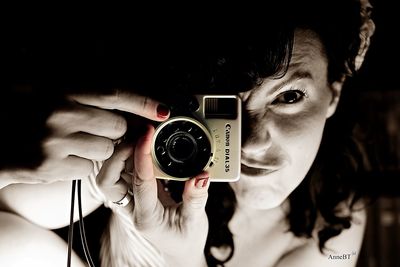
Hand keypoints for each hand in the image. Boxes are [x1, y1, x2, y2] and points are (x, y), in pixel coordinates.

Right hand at [1, 90, 168, 186]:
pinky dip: (80, 166)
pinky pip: (87, 169)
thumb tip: (121, 103)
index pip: (113, 94)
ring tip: (72, 144)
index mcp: (60, 89)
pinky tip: (61, 158)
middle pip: (117, 126)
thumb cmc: (19, 113)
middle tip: (96, 129)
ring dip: (97, 149)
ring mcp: (54, 141)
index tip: (162, 110)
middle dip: (114, 131)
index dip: (142, 102)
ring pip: (106, 150)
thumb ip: (81, 94)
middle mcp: (59, 113)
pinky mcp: (48, 166)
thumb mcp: (45, 89)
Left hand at [103, 125, 209, 266]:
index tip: (148, 135)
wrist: (179, 250)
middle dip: (120, 152)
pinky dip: (131, 154)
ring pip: (112, 172)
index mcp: (146, 218)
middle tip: (140, 134)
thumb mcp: (195, 221)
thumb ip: (196, 198)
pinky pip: (125, 170)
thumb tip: (201, 175)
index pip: (138, 183)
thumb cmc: (185, 239)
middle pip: (109, 178)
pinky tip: (143, 144)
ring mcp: (131, 199)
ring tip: (141, 135)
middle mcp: (132, 208)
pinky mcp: (135, 191)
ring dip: (123, 151)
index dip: (141, 156)